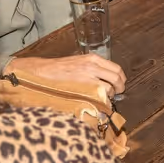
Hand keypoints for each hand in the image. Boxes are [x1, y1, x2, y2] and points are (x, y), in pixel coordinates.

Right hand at [4, 54, 125, 96]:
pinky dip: (100, 102)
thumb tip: (107, 79)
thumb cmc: (59, 69)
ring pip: (109, 90)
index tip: (119, 85)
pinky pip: (98, 97)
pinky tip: (95, 103)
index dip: (121, 79)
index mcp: (93, 59)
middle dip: (119, 89)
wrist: (42, 73)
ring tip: (101, 99)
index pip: (116, 69)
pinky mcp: (81, 89)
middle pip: (116, 79)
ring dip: (108, 97)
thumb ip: (94, 68)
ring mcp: (87, 78)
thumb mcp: (79, 62)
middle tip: (115, 95)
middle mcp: (93, 67)